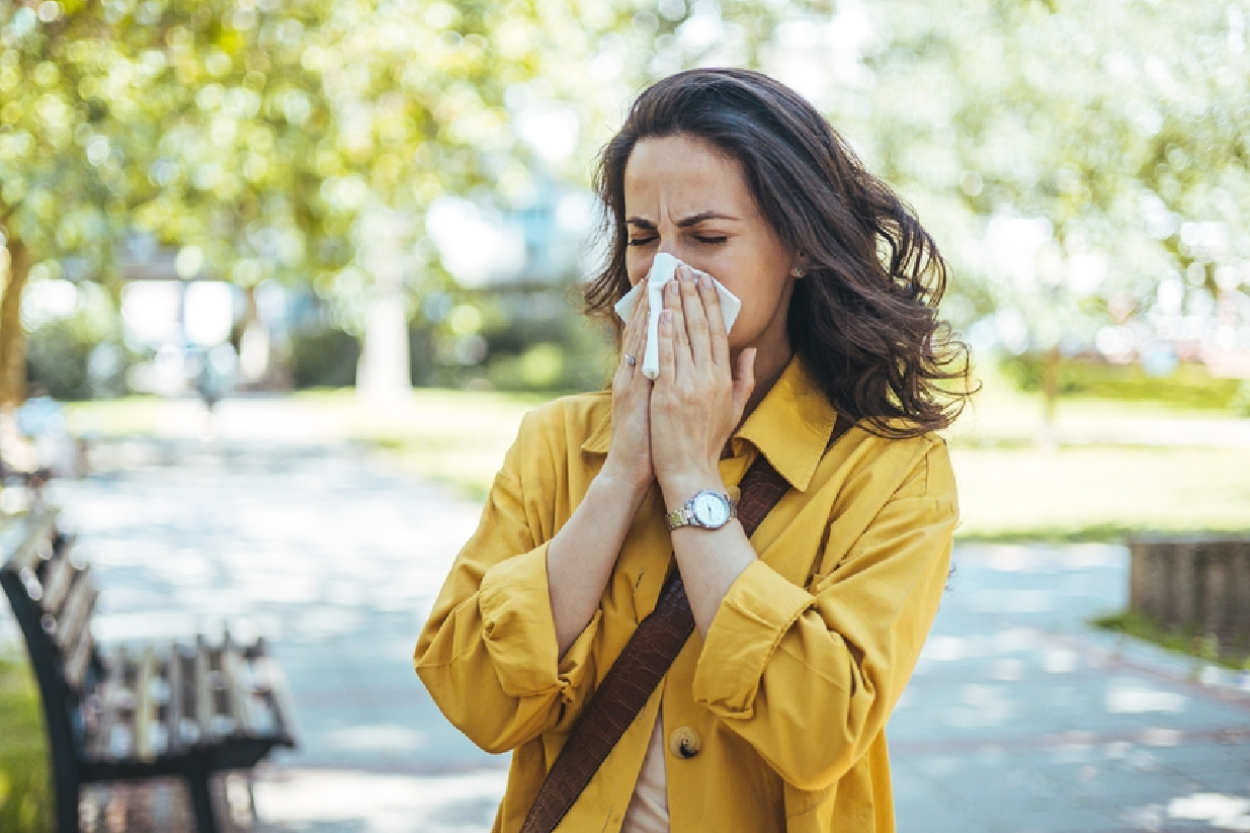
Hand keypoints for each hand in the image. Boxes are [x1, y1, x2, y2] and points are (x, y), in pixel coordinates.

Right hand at [601, 279, 654, 491]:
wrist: (631, 470)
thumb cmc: (651, 442)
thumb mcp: (661, 407)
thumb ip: (669, 382)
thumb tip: (683, 364)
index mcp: (641, 376)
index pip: (651, 335)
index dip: (659, 308)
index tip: (670, 282)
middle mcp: (632, 373)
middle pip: (642, 328)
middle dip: (653, 298)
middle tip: (663, 269)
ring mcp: (629, 381)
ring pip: (638, 336)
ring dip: (647, 308)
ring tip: (656, 281)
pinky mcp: (629, 392)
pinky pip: (639, 358)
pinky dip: (645, 335)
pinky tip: (654, 315)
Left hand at [650, 267, 755, 498]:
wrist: (690, 471)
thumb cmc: (709, 442)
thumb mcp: (734, 409)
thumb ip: (743, 377)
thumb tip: (750, 349)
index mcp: (724, 379)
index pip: (718, 332)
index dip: (711, 304)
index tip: (705, 282)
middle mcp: (708, 378)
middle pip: (700, 328)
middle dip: (692, 296)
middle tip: (684, 270)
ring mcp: (687, 386)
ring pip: (681, 337)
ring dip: (674, 306)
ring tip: (668, 281)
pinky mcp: (667, 395)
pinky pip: (665, 358)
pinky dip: (662, 334)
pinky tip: (659, 313)